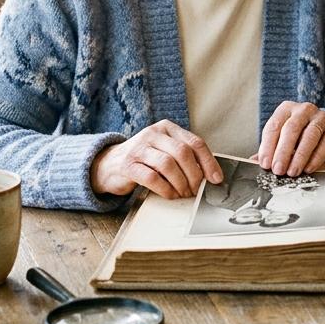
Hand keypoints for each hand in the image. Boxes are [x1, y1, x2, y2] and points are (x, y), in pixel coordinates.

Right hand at [90, 119, 220, 199]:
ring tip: (184, 194)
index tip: (216, 179)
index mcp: (167, 128)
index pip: (195, 142)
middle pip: (183, 152)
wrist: (109, 165)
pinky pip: (152, 178)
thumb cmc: (144, 160)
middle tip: (197, 190)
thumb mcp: (164, 150)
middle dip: (195, 175)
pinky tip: (170, 195)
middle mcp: (153, 133)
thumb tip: (210, 176)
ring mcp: (139, 148)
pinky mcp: (128, 164)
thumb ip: (184, 157)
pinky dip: (166, 189)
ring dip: (181, 184)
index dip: (209, 162)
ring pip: (168, 164)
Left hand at [256, 101, 324, 175]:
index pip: (274, 126)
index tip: (265, 164)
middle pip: (291, 129)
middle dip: (283, 151)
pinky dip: (316, 158)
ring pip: (309, 135)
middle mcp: (304, 109)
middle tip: (278, 170)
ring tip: (292, 172)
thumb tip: (253, 162)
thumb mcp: (284, 140)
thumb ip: (270, 149)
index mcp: (286, 109)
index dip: (268, 146)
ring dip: (299, 156)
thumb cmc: (300, 138)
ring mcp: (321, 117)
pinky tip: (308, 169)